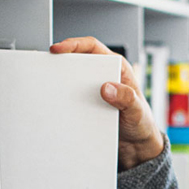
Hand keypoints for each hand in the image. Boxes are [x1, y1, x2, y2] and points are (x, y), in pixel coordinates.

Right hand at [50, 36, 164, 169]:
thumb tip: (107, 88)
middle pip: (78, 60)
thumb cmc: (141, 122)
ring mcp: (95, 90)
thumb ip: (126, 98)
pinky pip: (71, 98)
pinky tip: (57, 104)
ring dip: (61, 81)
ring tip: (49, 86)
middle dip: (61, 61)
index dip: (74, 45)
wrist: (137, 144)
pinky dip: (63, 99)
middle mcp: (105, 76)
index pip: (93, 47)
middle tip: (47, 67)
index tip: (59, 49)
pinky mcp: (88, 104)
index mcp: (118, 68)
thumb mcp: (137, 111)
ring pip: (72, 79)